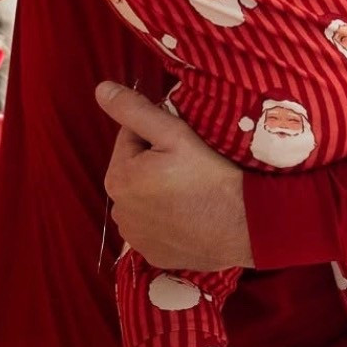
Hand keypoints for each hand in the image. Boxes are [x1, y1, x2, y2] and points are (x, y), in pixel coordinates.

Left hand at [97, 82, 252, 271]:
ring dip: (158, 189)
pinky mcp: (154, 256)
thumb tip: (101, 89)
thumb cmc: (210, 175)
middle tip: (190, 166)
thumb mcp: (173, 133)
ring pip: (144, 197)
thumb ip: (134, 110)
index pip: (130, 137)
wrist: (246, 227)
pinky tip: (189, 214)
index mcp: (117, 178)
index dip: (157, 134)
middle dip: (155, 162)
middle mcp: (119, 212)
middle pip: (135, 168)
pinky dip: (166, 216)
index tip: (182, 143)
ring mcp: (137, 239)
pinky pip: (154, 225)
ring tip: (191, 190)